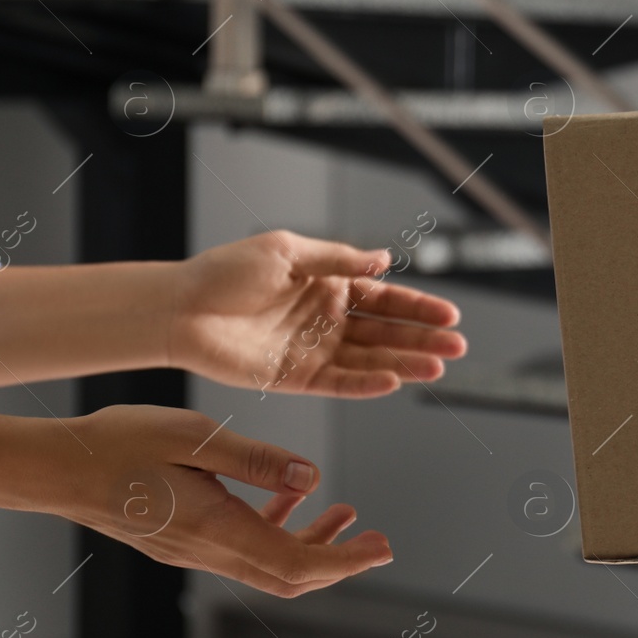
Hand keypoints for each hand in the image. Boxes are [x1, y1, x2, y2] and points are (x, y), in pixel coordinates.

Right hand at [55, 404, 391, 596]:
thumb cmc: (118, 445)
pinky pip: (242, 545)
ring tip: (344, 514)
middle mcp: (206, 550)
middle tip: (377, 541)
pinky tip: (290, 495)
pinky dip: (276, 528)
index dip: (345, 560)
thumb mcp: (194, 438)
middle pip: (289, 576)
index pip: (295, 563)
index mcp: (214, 528)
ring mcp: (192, 549)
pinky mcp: (183, 538)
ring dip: (310, 544)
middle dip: (339, 562)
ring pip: (268, 563)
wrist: (55, 467)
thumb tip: (312, 476)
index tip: (382, 546)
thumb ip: (257, 460)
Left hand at [169, 230, 466, 397]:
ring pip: (370, 360)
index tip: (449, 316)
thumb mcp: (286, 252)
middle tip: (457, 346)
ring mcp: (314, 351)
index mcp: (328, 286)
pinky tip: (393, 382)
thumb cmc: (224, 272)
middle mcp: (327, 320)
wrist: (180, 308)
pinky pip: (339, 383)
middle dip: (423, 340)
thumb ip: (337, 260)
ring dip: (404, 364)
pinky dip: (365, 385)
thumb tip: (383, 260)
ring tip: (437, 367)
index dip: (418, 308)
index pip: (384, 299)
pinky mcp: (296, 378)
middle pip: (386, 333)